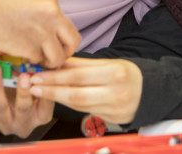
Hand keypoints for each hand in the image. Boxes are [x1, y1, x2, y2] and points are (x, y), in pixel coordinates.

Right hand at [0, 0, 80, 67]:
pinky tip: (21, 55)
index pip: (66, 24)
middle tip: (52, 57)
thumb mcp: (27, 1)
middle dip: (64, 53)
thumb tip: (55, 33)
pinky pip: (39, 61)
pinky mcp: (32, 47)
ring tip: (36, 60)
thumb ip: (44, 14)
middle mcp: (53, 13)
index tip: (52, 44)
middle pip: (73, 41)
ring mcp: (44, 31)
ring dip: (48, 62)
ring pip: (59, 56)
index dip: (60, 38)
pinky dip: (31, 62)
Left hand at [0, 63, 53, 138]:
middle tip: (24, 76)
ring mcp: (5, 123)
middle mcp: (24, 124)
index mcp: (41, 116)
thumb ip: (37, 75)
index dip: (44, 92)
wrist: (3, 100)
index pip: (46, 105)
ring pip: (0, 106)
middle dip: (23, 93)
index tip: (41, 79)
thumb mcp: (35, 84)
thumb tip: (40, 58)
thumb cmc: (24, 90)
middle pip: (23, 110)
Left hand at [28, 57, 142, 123]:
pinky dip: (69, 105)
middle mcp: (116, 92)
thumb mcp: (108, 62)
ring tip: (41, 92)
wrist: (148, 91)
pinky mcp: (113, 120)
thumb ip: (82, 64)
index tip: (38, 74)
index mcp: (116, 72)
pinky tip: (58, 99)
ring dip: (57, 98)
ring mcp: (115, 109)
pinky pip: (85, 111)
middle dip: (51, 90)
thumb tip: (55, 61)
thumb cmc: (127, 74)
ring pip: (78, 105)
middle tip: (32, 85)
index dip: (55, 76)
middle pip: (76, 94)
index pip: (78, 75)